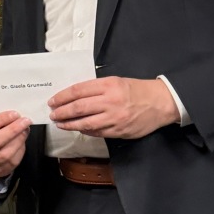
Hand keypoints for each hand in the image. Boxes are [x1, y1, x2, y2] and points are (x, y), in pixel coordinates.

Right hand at [0, 110, 30, 178]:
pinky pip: (12, 160)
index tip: (14, 114)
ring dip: (18, 139)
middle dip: (12, 129)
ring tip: (26, 129)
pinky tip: (23, 139)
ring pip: (5, 153)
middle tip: (25, 121)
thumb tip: (15, 116)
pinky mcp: (0, 170)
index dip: (1, 119)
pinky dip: (20, 148)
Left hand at [48, 77, 177, 139]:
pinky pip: (96, 132)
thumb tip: (74, 96)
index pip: (78, 90)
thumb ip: (96, 88)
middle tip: (52, 114)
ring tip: (60, 123)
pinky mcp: (119, 130)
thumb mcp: (116, 81)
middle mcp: (111, 101)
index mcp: (109, 85)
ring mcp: (115, 117)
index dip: (62, 96)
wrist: (160, 103)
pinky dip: (85, 130)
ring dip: (69, 124)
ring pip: (85, 123)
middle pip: (79, 107)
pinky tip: (78, 128)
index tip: (53, 101)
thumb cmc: (138, 90)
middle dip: (62, 112)